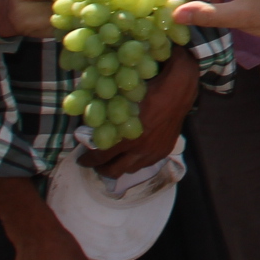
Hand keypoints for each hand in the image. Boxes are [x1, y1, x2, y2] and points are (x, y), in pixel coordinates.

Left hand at [85, 48, 196, 176]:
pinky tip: (131, 154)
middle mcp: (141, 150)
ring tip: (112, 160)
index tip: (81, 159)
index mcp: (127, 137)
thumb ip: (106, 115)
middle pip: (114, 171)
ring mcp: (154, 153)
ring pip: (130, 170)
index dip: (88, 160)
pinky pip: (145, 164)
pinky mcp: (163, 151)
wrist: (179, 89)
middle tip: (94, 164)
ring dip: (119, 166)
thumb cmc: (148, 88)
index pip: (101, 156)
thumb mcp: (122, 99)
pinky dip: (135, 162)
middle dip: (101, 169)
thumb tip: (88, 123)